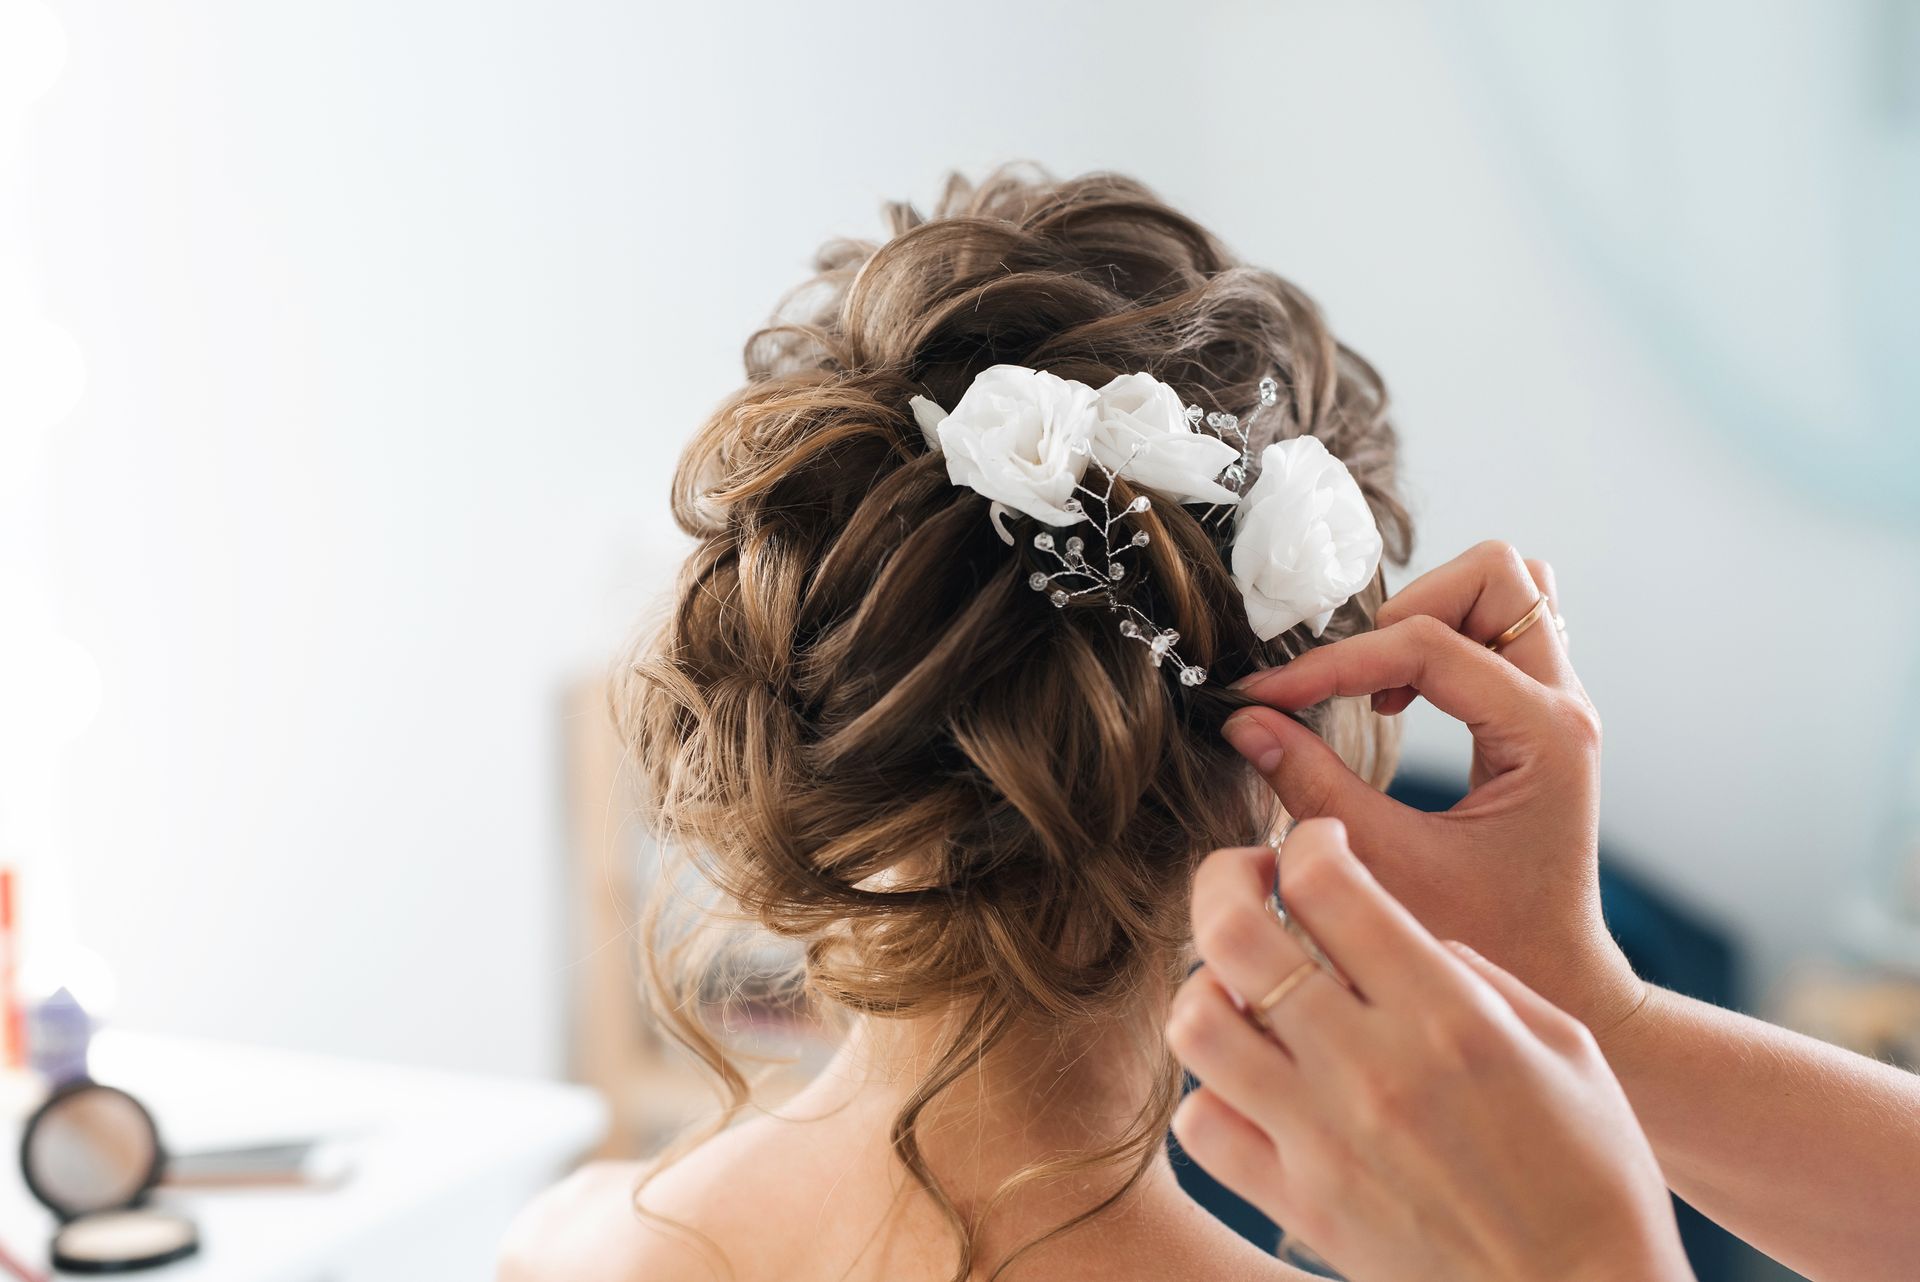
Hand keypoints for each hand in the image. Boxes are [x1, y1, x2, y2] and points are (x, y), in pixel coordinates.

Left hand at [1167, 823, 1693, 1281]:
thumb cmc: (1594, 1176)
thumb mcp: (1564, 1046)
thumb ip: (1470, 973)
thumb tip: (1399, 933)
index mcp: (1448, 1015)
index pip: (1327, 882)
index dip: (1307, 840)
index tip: (1318, 845)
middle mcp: (1372, 1069)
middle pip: (1233, 932)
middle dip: (1224, 880)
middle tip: (1247, 881)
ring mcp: (1322, 1140)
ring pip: (1196, 1022)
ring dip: (1209, 986)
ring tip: (1244, 988)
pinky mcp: (1296, 1205)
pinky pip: (1201, 1123)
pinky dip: (1212, 1091)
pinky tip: (1253, 1083)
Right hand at [1221, 541, 1643, 1034]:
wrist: (1557, 985)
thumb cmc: (1481, 943)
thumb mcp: (1386, 868)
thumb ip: (1312, 786)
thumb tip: (1245, 720)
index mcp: (1543, 737)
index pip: (1427, 645)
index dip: (1333, 663)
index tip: (1266, 696)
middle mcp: (1565, 707)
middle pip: (1498, 576)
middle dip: (1407, 609)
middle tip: (1354, 678)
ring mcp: (1560, 706)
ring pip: (1511, 588)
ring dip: (1432, 614)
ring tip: (1379, 682)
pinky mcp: (1540, 716)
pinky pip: (1504, 630)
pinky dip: (1446, 638)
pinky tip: (1400, 698)